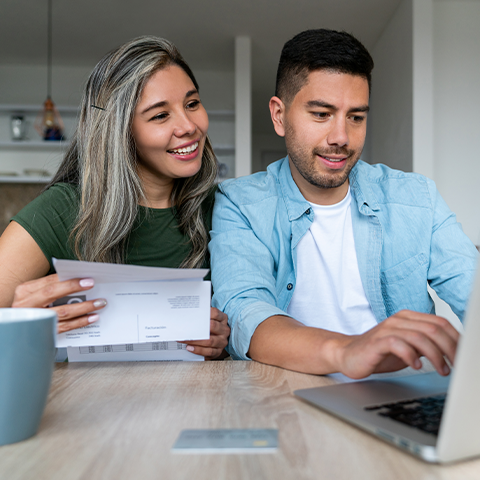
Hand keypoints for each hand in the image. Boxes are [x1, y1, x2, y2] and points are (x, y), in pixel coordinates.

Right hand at [11, 274, 106, 333]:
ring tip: (98, 303)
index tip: (87, 279)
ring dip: (84, 307)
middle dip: (74, 288)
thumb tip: (79, 280)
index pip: (50, 281)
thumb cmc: (31, 307)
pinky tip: (91, 317)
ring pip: (62, 312)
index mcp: (25, 291)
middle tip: (92, 286)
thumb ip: (52, 287)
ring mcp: (34, 319)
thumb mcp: (35, 294)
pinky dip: (80, 322)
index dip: (69, 280)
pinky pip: (64, 327)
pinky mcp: (42, 333)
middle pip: (52, 293)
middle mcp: (26, 304)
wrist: (18, 329)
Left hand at [180, 307, 229, 359]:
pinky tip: (190, 348)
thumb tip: (188, 314)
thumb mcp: (209, 321)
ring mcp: (222, 341)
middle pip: (213, 326)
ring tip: (184, 340)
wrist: (216, 343)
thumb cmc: (210, 329)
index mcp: (223, 319)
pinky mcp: (219, 351)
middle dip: (199, 327)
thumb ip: (201, 317)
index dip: (206, 313)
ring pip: (210, 341)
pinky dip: (198, 350)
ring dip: (195, 341)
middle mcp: (224, 330)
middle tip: (186, 328)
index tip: (194, 314)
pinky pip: (209, 351)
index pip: (215, 313)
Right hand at [335, 310, 459, 378]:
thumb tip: (454, 353)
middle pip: (434, 329)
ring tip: (442, 370)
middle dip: (451, 349)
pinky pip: (399, 344)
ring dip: (435, 356)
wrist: (348, 354)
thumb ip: (427, 345)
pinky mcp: (377, 341)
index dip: (456, 339)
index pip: (440, 322)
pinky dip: (411, 356)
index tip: (464, 356)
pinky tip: (416, 366)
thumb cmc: (379, 353)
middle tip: (457, 366)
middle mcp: (399, 320)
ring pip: (420, 337)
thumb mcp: (408, 348)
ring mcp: (387, 329)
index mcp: (408, 318)